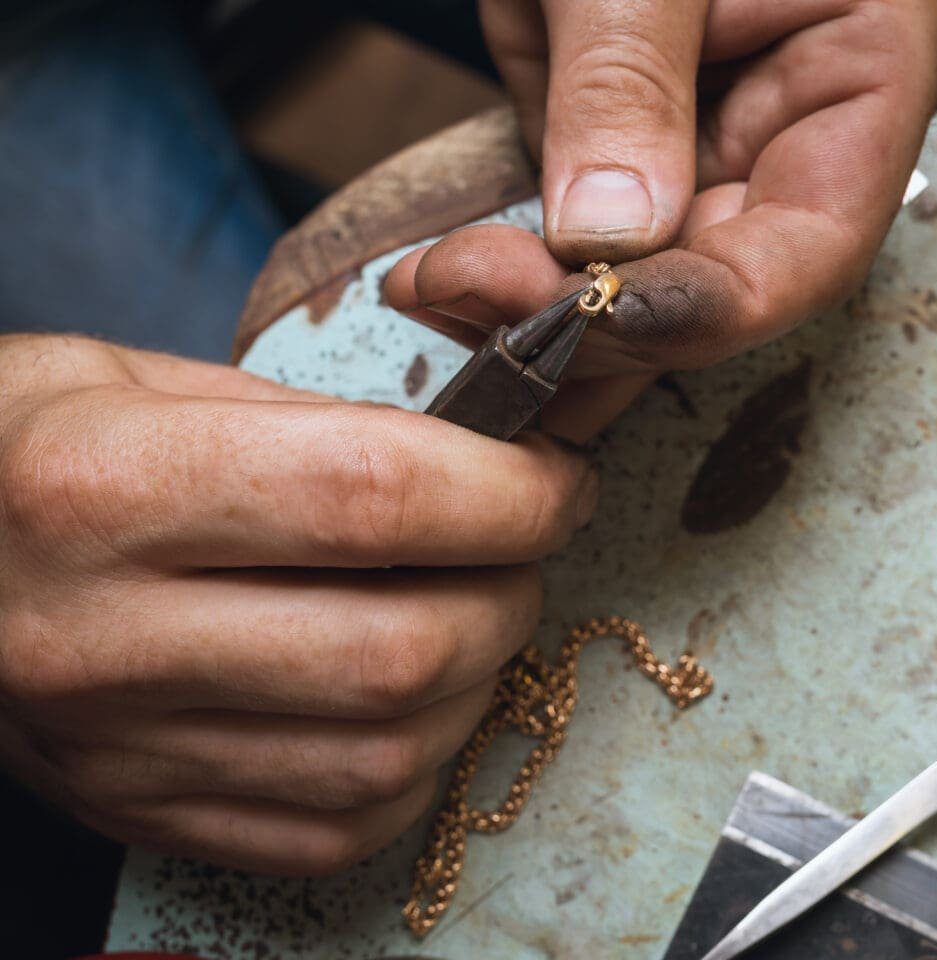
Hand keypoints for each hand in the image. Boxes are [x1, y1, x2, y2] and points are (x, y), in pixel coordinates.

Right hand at [0, 334, 595, 874]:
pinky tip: (409, 695)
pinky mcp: (144, 810)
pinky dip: (415, 761)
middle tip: (523, 541)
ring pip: (385, 753)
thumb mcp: (139, 381)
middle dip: (512, 589)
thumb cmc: (28, 447)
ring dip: (478, 677)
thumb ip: (306, 424)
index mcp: (102, 487)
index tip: (556, 477)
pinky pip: (336, 826)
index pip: (373, 496)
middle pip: (400, 648)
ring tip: (474, 609)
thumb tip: (468, 461)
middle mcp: (104, 637)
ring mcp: (122, 749)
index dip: (507, 489)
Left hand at [385, 0, 936, 439]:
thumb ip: (630, 79)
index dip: (696, 308)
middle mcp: (775, 142)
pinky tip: (438, 281)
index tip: (581, 310)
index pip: (804, 252)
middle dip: (584, 319)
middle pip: (703, 296)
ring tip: (434, 288)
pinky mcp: (608, 168)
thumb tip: (611, 233)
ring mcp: (686, 164)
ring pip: (628, 298)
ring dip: (529, 321)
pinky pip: (567, 261)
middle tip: (469, 291)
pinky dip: (503, 284)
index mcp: (852, 76)